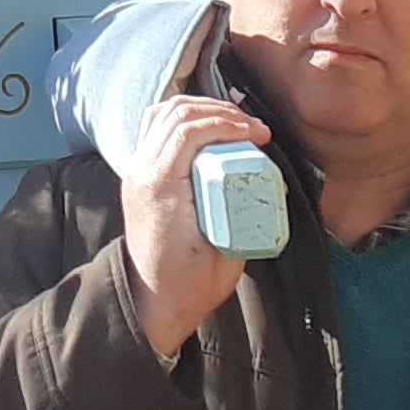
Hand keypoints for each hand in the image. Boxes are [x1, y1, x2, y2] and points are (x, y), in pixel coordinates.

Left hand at [117, 93, 271, 363]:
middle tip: (253, 126)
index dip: (228, 123)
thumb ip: (243, 215)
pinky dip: (181, 117)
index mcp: (161, 189)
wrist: (154, 300)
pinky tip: (207, 127)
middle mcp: (143, 173)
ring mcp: (137, 171)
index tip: (259, 134)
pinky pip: (155, 128)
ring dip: (201, 109)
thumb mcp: (227, 253)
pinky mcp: (140, 173)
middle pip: (176, 114)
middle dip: (220, 111)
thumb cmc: (191, 283)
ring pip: (162, 113)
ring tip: (233, 121)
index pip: (188, 132)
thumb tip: (271, 187)